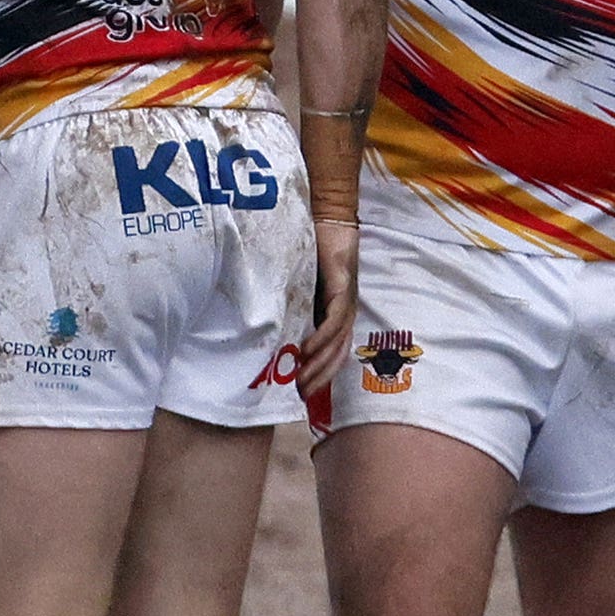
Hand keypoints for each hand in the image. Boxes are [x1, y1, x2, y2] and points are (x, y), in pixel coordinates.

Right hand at [298, 220, 358, 392]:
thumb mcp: (299, 287)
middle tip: (300, 396)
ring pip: (337, 341)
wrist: (328, 219)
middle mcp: (344, 312)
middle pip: (337, 354)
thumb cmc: (311, 252)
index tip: (302, 395)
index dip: (321, 375)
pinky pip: (334, 318)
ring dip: (319, 362)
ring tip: (301, 378)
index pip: (332, 353)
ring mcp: (346, 300)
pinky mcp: (343, 286)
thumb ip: (292, 307)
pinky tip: (307, 349)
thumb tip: (268, 330)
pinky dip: (322, 336)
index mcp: (335, 315)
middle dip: (320, 377)